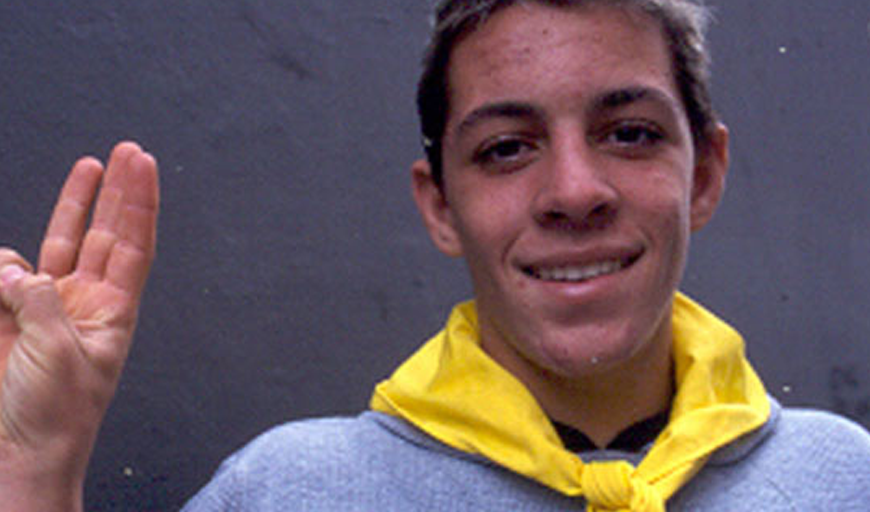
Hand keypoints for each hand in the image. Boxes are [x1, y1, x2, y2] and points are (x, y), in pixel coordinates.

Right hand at [0, 142, 158, 510]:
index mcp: (113, 312)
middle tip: (127, 152)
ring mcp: (44, 307)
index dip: (139, 203)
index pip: (133, 245)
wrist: (16, 456)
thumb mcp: (57, 353)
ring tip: (85, 171)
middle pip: (105, 233)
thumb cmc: (54, 417)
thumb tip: (13, 269)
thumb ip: (37, 301)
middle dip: (116, 193)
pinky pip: (3, 274)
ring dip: (68, 208)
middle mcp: (84, 302)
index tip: (143, 163)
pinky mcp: (6, 316)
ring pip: (58, 243)